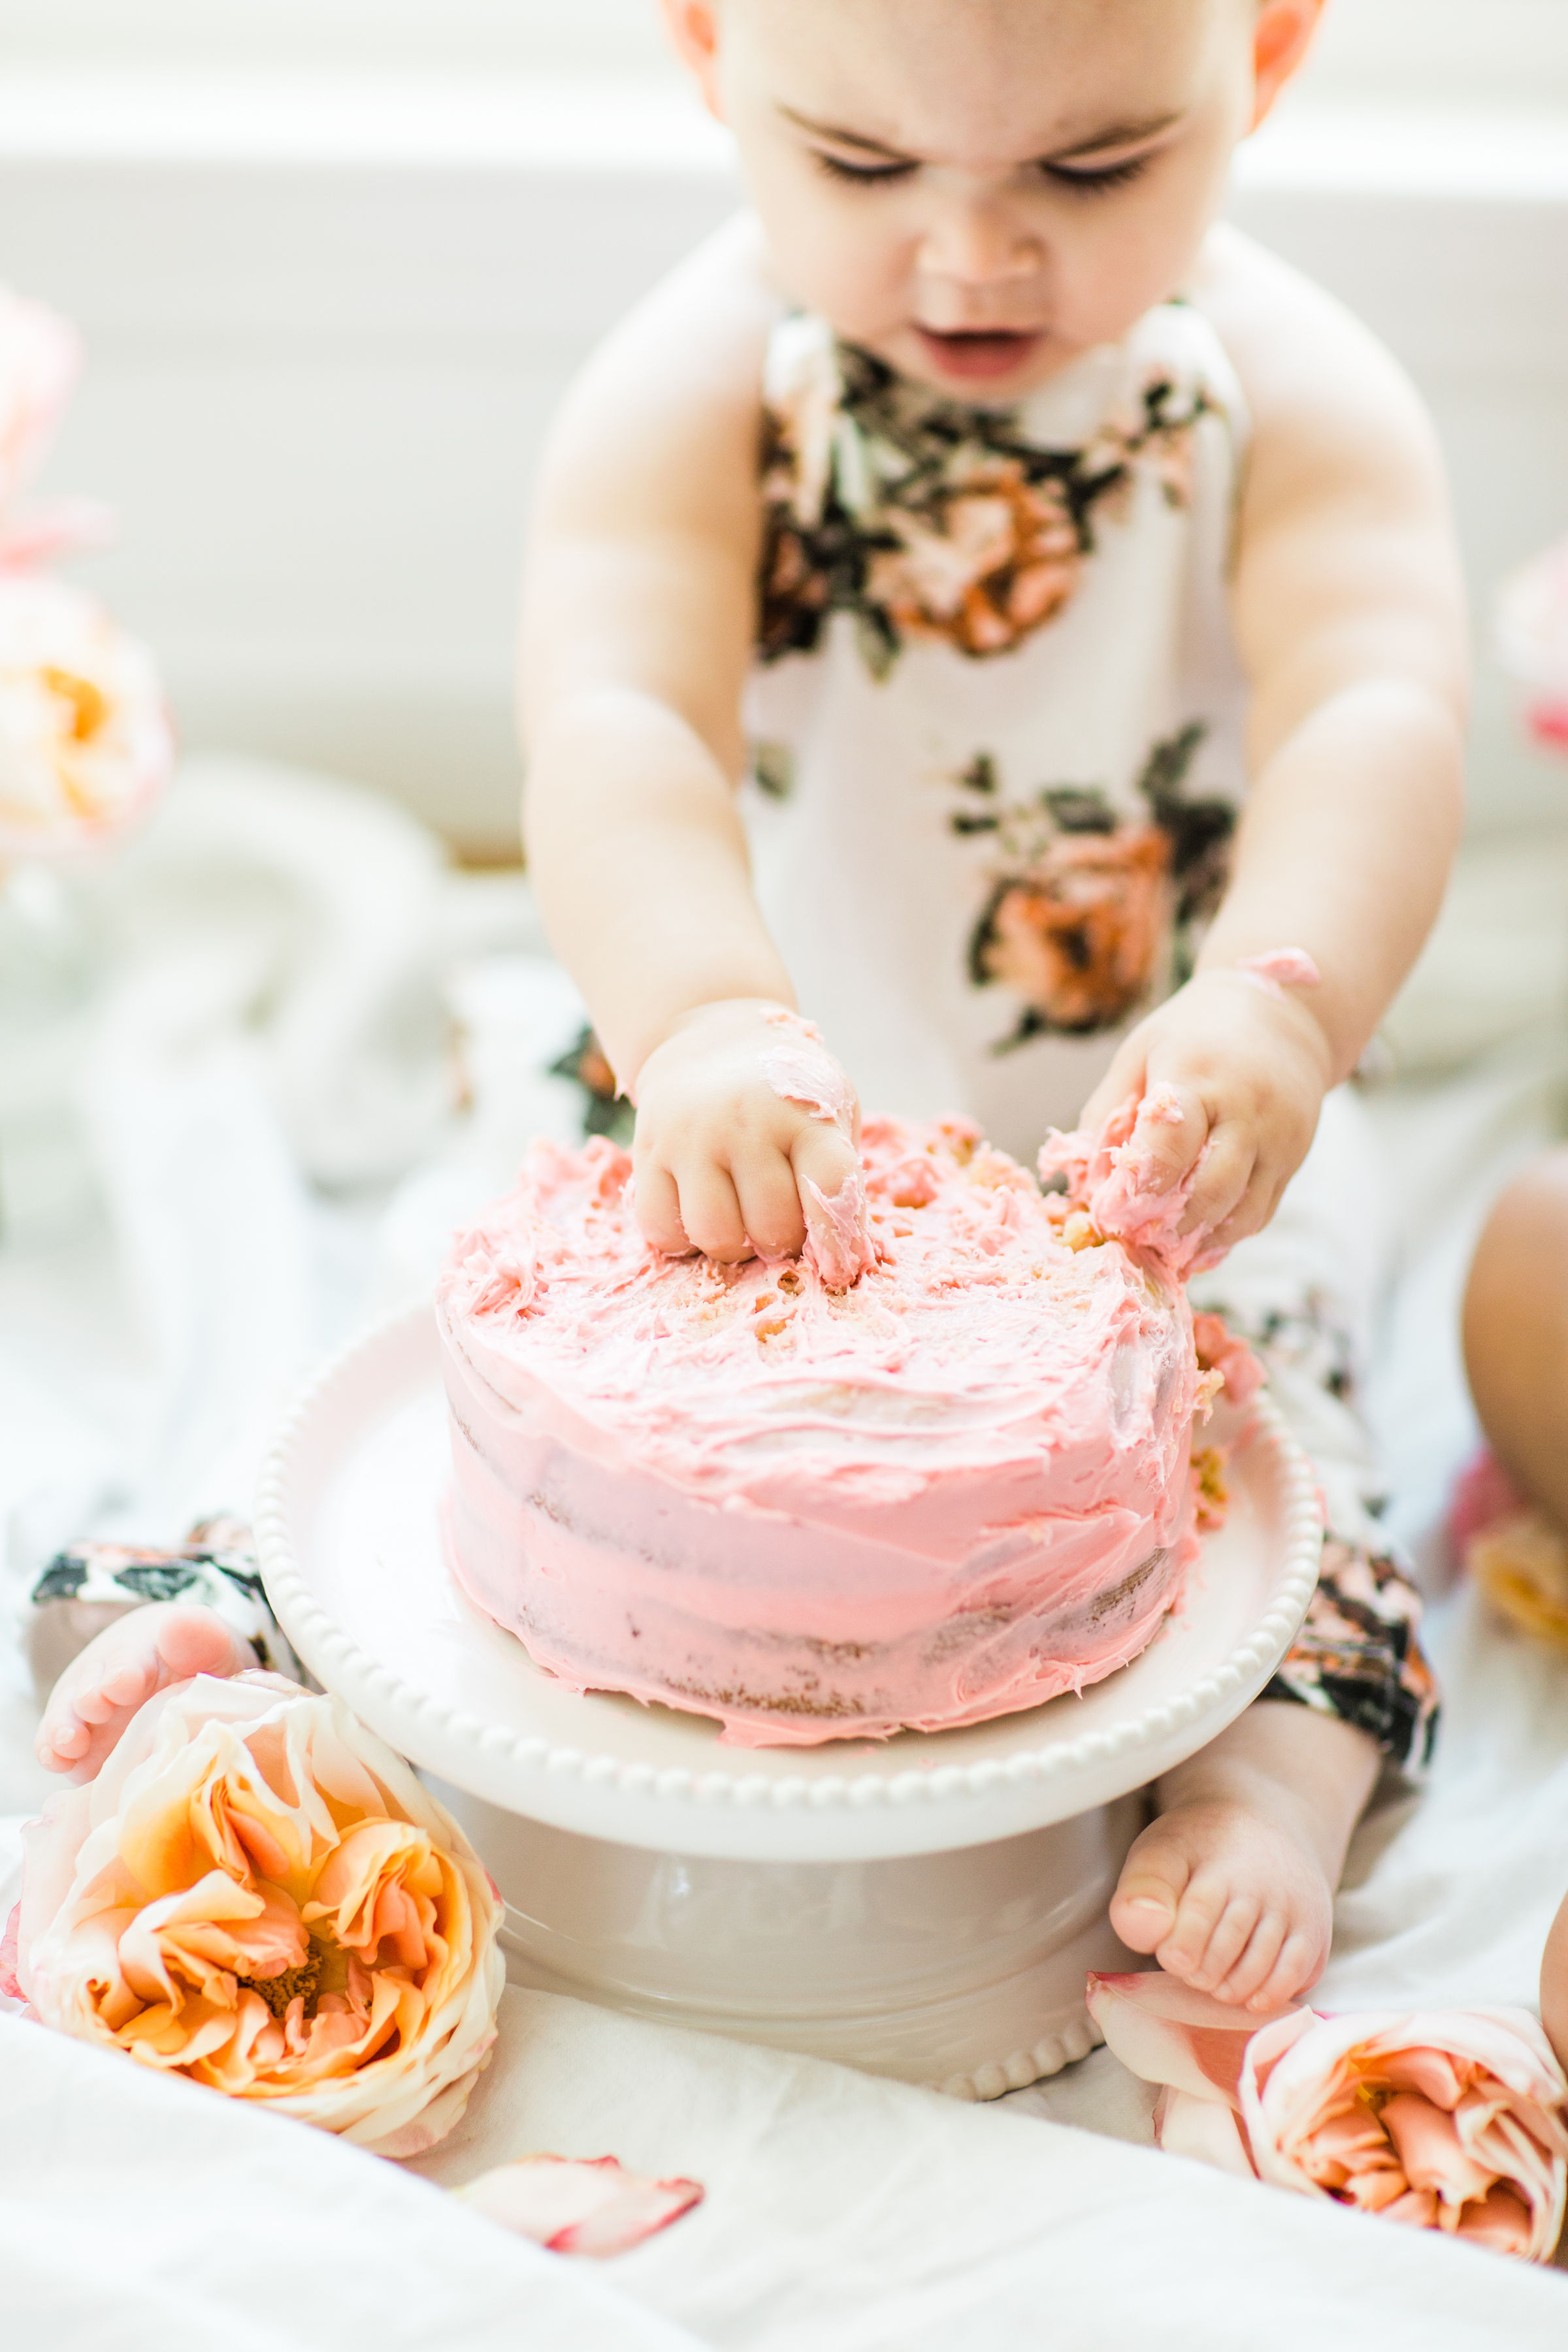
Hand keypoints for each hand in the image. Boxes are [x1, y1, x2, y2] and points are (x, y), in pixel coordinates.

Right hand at [630, 998, 862, 1264]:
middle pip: (771, 1225)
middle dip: (781, 1242)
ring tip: (741, 1223)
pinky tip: (699, 1214)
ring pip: (715, 1234)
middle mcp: (746, 1121)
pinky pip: (660, 1229)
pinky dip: (682, 1240)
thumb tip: (835, 1257)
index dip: (838, 1239)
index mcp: (803, 1112)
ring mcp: (692, 1135)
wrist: (713, 1038)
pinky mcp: (647, 1150)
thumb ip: (837, 1176)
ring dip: (733, 1247)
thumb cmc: (786, 1094)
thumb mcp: (830, 1111)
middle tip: (780, 1226)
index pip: (830, 1187)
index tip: (838, 1267)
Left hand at [1075, 969, 1332, 1253]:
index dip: (1143, 1184)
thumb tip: (1083, 1180)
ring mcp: (1280, 1136)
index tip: (1116, 1212)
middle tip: (1137, 1241)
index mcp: (1199, 1073)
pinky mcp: (1296, 1157)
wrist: (1283, 1015)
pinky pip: (1261, 1211)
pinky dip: (1227, 1234)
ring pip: (1241, 1211)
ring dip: (1200, 1241)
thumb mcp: (1140, 1053)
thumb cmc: (1195, 1034)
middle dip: (1170, 1226)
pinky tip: (1197, 1242)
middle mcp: (1247, 1107)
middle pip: (1212, 1188)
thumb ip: (1107, 1111)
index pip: (1173, 1141)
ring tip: (1165, 1251)